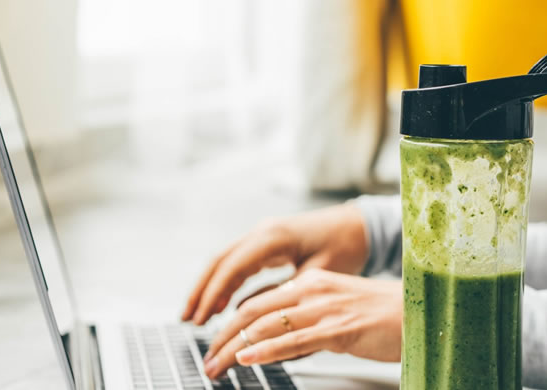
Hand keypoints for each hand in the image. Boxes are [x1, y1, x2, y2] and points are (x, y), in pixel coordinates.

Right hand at [181, 203, 368, 325]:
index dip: (213, 294)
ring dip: (208, 287)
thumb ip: (288, 292)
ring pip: (225, 261)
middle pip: (220, 261)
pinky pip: (238, 262)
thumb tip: (261, 316)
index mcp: (274, 237)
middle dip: (201, 291)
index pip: (233, 267)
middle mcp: (263, 231)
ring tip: (196, 316)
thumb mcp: (319, 273)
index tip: (202, 318)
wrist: (359, 225)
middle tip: (186, 320)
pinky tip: (219, 305)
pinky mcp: (266, 242)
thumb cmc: (346, 246)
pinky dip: (225, 283)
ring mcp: (263, 234)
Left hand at [202, 268, 402, 378]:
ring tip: (216, 366)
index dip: (229, 324)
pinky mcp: (338, 329)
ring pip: (265, 327)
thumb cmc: (386, 315)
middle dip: (222, 337)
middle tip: (206, 359)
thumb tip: (277, 341)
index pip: (258, 301)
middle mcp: (315, 290)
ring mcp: (325, 309)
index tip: (214, 344)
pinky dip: (264, 351)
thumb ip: (308, 320)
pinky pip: (293, 340)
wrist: (422, 312)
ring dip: (233, 349)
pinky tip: (247, 359)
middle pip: (252, 312)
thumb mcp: (339, 310)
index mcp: (313, 283)